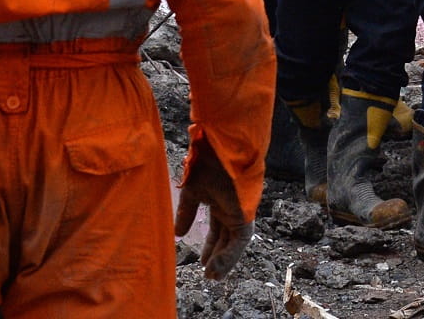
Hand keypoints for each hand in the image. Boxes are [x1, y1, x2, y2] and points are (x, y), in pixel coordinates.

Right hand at [174, 139, 252, 279]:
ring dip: (224, 261)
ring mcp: (240, 210)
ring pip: (234, 242)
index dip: (210, 246)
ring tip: (212, 276)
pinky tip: (215, 267)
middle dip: (218, 256)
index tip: (202, 261)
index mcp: (221, 200)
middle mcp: (232, 207)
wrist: (221, 146)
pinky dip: (228, 256)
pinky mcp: (246, 214)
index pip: (217, 228)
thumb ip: (186, 212)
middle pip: (226, 237)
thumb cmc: (206, 161)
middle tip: (209, 274)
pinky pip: (239, 240)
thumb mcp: (192, 191)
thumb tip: (178, 235)